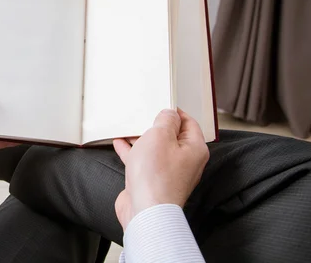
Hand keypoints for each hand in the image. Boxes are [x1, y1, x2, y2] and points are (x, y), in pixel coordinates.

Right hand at [112, 109, 208, 229]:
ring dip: (142, 138)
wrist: (145, 210)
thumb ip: (165, 120)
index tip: (164, 105)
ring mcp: (168, 173)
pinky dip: (133, 151)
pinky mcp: (152, 182)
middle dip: (157, 126)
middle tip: (146, 114)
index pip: (189, 123)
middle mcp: (184, 162)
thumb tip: (168, 114)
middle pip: (172, 137)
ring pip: (156, 150)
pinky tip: (120, 144)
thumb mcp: (160, 136)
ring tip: (129, 127)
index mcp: (194, 149)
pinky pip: (143, 162)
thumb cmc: (156, 177)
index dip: (176, 112)